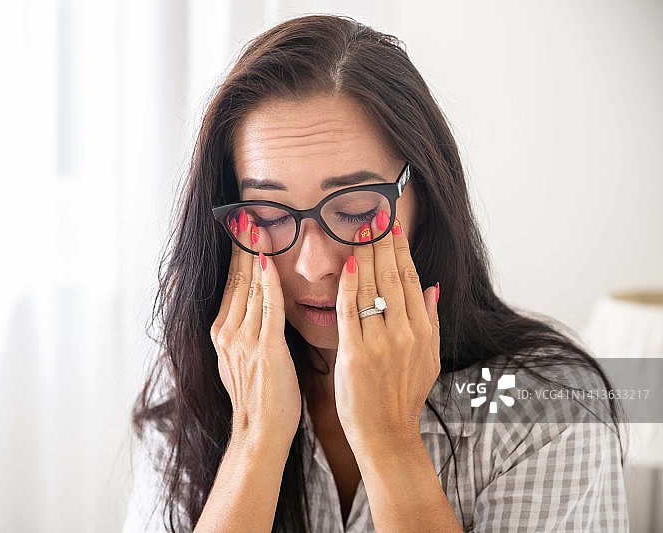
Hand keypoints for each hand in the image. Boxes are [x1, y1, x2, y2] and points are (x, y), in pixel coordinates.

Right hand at [210, 210, 301, 448]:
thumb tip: (257, 306)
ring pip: (250, 288)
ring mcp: (243, 341)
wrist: (260, 433)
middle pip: (237, 279)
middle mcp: (227, 333)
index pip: (232, 284)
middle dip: (242, 245)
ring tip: (257, 224)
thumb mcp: (244, 360)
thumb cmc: (261, 399)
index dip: (237, 254)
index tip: (242, 227)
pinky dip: (268, 281)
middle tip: (245, 214)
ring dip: (255, 253)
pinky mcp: (265, 349)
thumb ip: (248, 330)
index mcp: (222, 333)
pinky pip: (268, 308)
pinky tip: (269, 260)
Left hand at [333, 210, 440, 456]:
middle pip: (391, 276)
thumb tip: (433, 287)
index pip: (410, 278)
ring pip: (372, 288)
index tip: (392, 225)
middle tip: (373, 214)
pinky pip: (350, 312)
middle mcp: (404, 332)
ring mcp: (380, 343)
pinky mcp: (355, 354)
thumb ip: (431, 320)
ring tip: (359, 229)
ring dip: (365, 254)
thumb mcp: (429, 358)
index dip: (400, 248)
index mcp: (423, 330)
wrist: (386, 433)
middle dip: (381, 242)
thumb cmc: (403, 396)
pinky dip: (349, 287)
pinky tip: (347, 265)